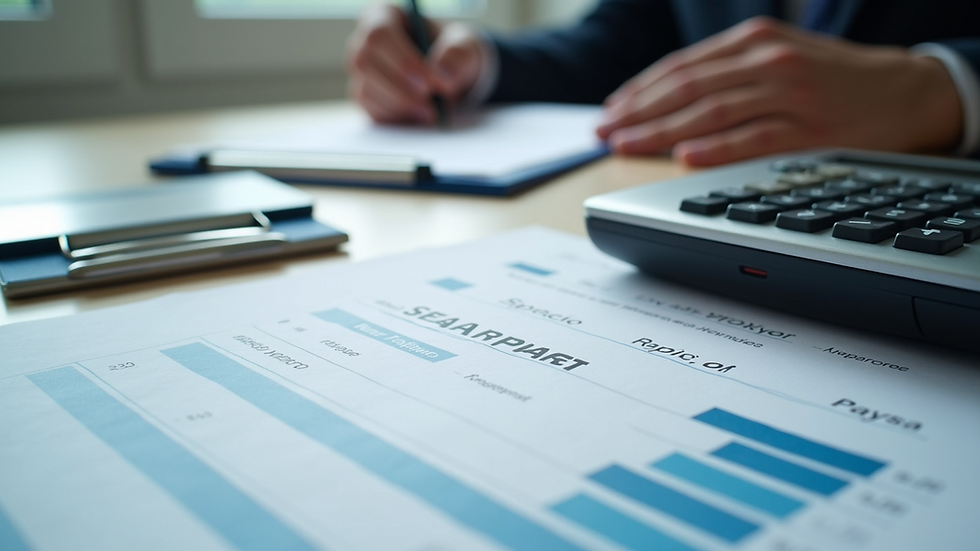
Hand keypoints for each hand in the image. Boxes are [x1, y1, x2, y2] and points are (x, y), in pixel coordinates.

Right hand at [346, 4, 484, 123]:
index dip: (402, 61)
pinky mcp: (365, 97)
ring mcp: (361, 72)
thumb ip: (459, 56)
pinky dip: (396, 117)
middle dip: (399, 89)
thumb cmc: (451, 52)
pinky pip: (371, 110)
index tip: (428, 83)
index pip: (380, 35)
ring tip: (430, 112)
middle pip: (365, 64)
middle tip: (430, 105)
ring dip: (399, 105)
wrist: (448, 76)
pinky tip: (418, 116)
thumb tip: (444, 78)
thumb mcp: (464, 47)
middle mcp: (365, 42)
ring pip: (365, 90)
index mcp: (385, 16)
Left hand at [596, 17, 962, 165]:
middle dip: (638, 112)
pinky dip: (717, 148)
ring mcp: (789, 95)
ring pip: (711, 112)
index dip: (640, 91)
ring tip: (627, 145)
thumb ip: (728, 73)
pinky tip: (685, 156)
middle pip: (687, 88)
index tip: (610, 111)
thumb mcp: (778, 57)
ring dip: (661, 130)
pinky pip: (754, 139)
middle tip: (604, 132)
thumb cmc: (832, 79)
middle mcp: (767, 62)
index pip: (682, 68)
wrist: (905, 91)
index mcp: (754, 43)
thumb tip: (669, 100)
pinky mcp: (811, 129)